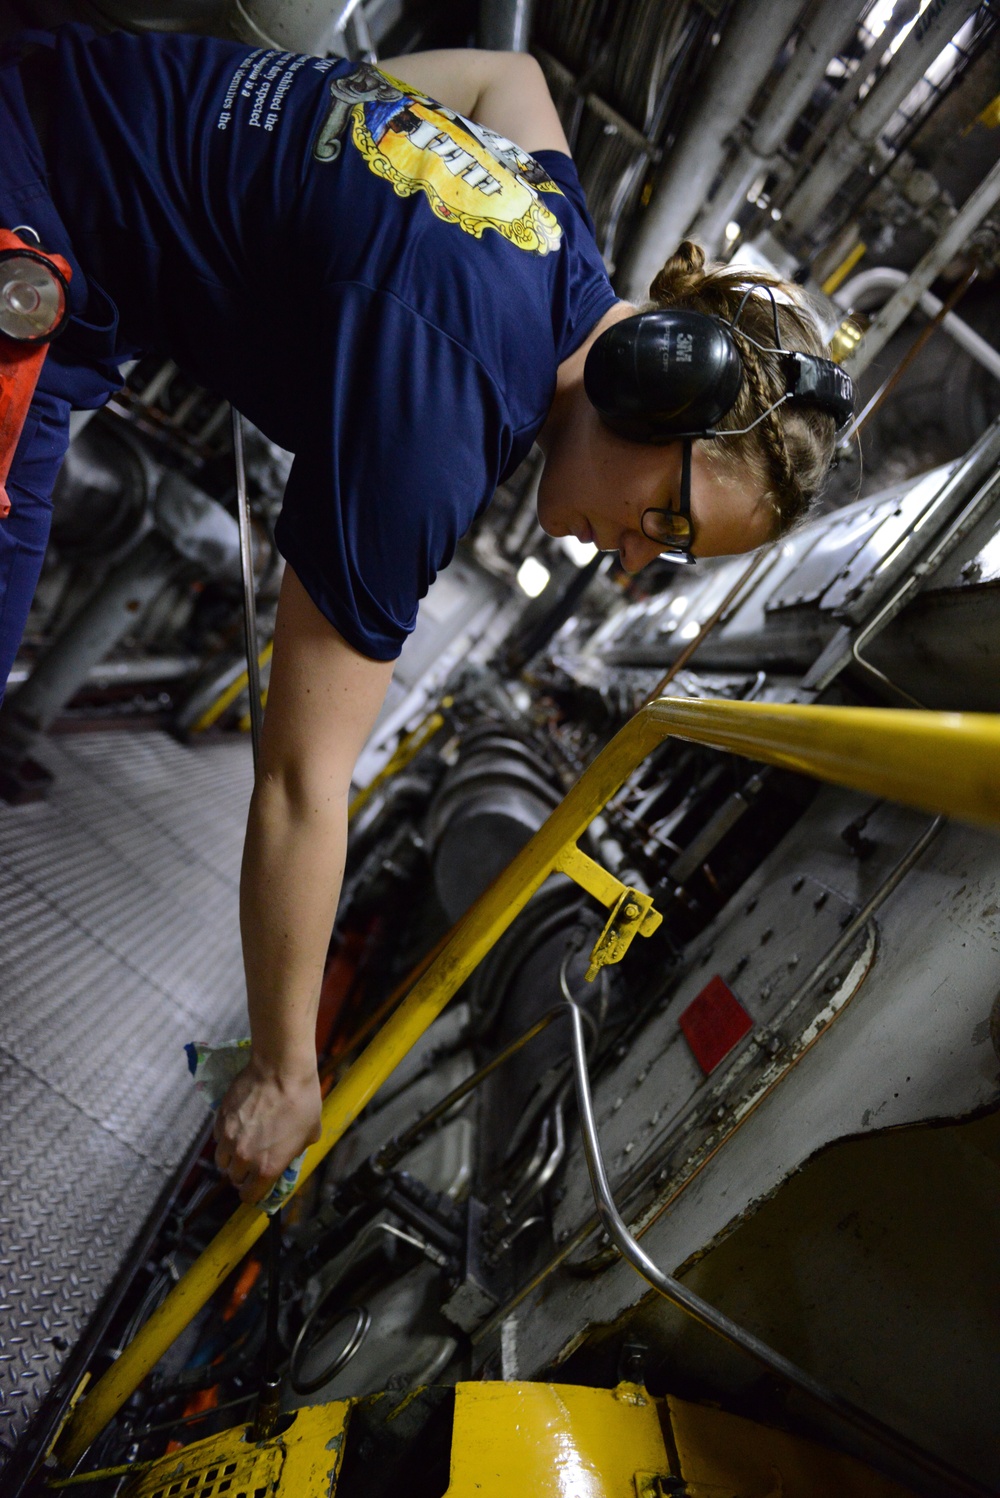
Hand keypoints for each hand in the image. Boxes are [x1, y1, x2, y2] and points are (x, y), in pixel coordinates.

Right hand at [213, 1056, 321, 1204]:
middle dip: (243, 1174)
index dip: (254, 1192)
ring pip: (222, 1160)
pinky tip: (237, 1127)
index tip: (256, 1185)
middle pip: (234, 1178)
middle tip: (252, 1161)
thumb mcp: (310, 1134)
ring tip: (242, 1146)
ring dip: (231, 1158)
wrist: (281, 1069)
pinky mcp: (220, 1119)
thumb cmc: (302, 1100)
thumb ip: (294, 1152)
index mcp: (267, 1167)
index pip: (250, 1195)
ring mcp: (229, 1139)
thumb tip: (288, 1155)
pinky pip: (218, 1138)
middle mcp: (244, 1158)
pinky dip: (225, 1138)